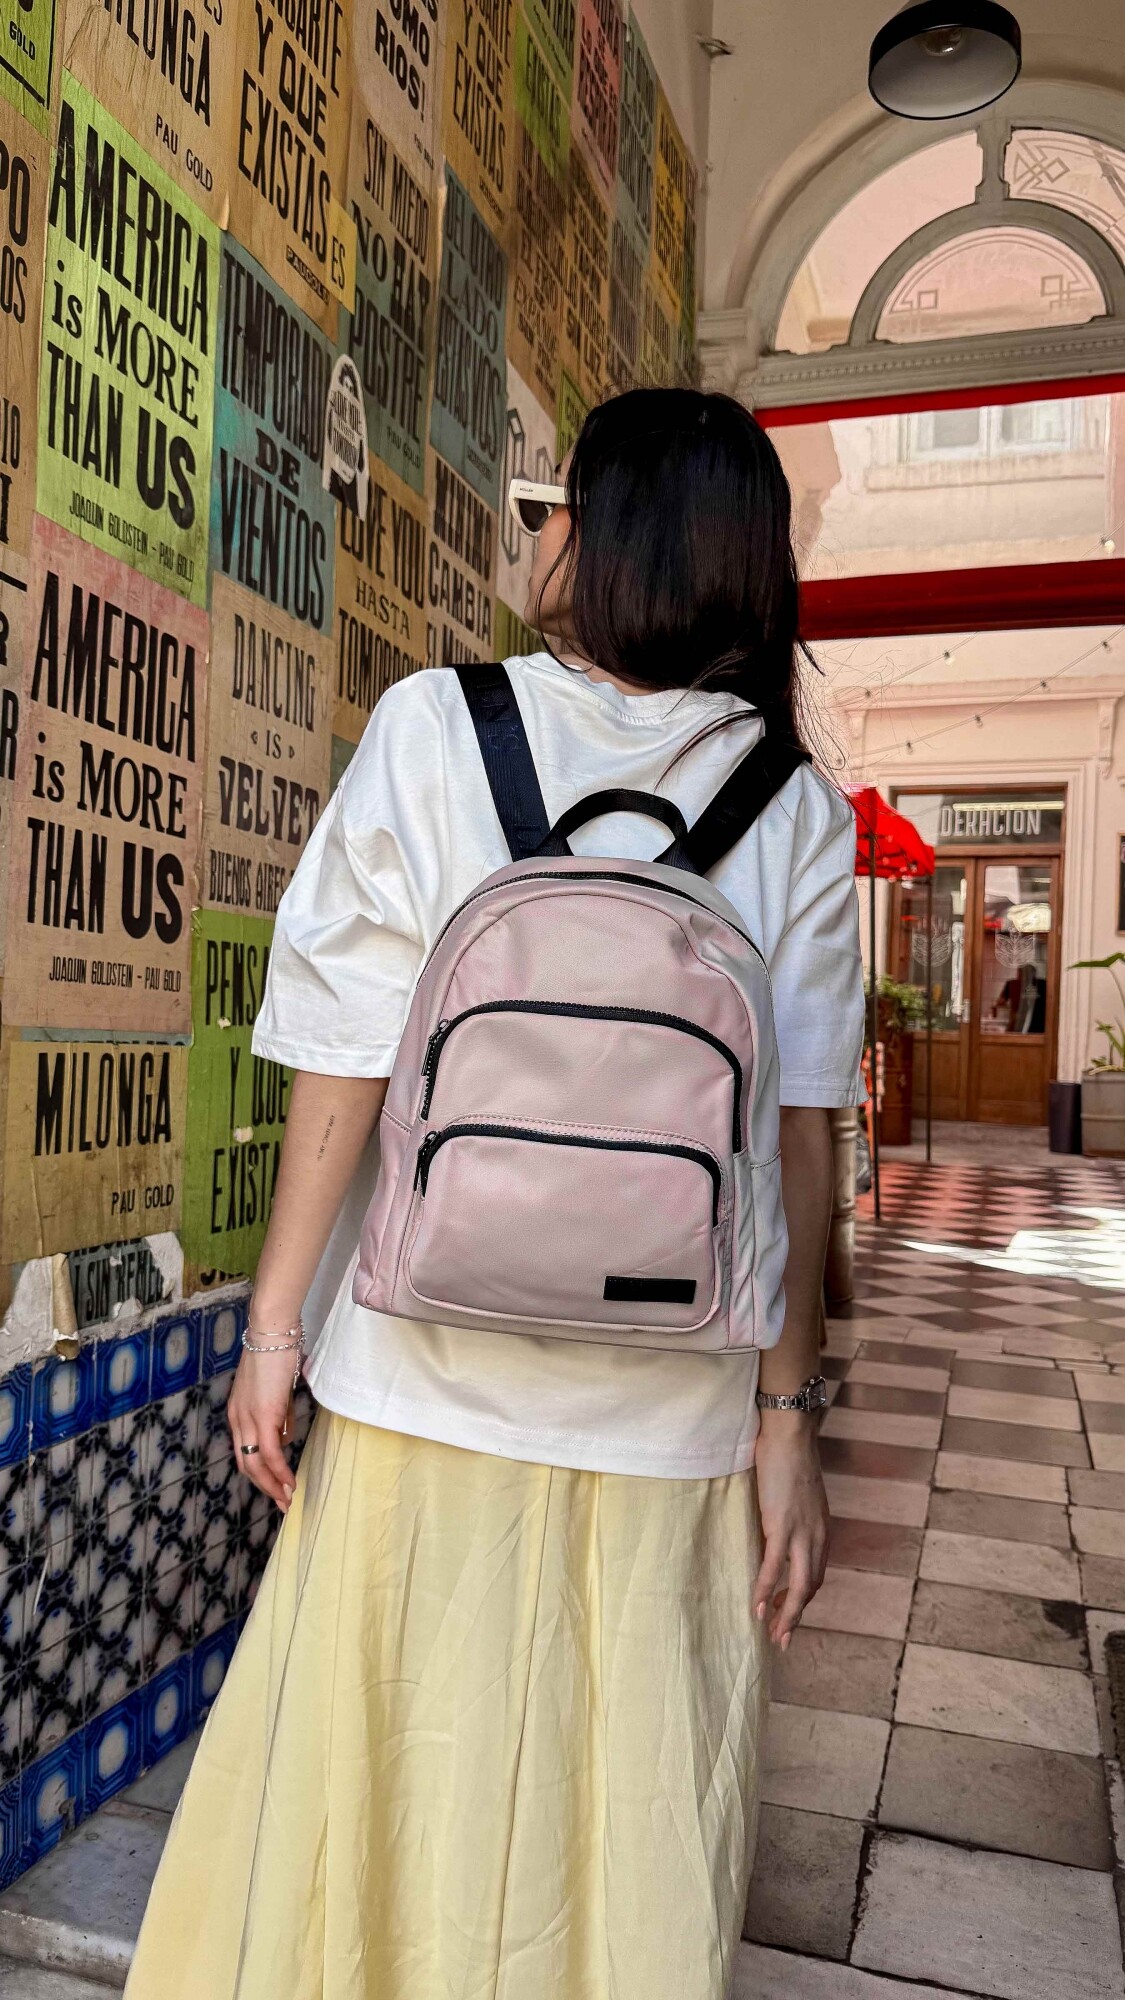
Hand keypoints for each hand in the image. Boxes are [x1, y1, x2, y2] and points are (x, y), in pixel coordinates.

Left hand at [226, 1347, 297, 1511]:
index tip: (275, 1486)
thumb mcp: (275, 1390)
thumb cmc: (277, 1353)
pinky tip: (291, 1483)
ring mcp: (249, 1419)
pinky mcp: (264, 1416)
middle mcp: (238, 1419)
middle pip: (246, 1465)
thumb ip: (278, 1415)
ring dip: (272, 1486)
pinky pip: (270, 1454)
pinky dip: (280, 1473)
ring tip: (288, 1500)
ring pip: (255, 1465)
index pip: (245, 1452)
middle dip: (264, 1487)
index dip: (259, 1473)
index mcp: (237, 1413)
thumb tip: (285, 1438)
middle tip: (282, 1502)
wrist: (271, 1332)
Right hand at [751, 1417, 830, 1648]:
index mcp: (821, 1531)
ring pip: (799, 1587)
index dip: (801, 1599)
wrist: (790, 1436)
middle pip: (811, 1588)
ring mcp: (802, 1534)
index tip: (785, 1613)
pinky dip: (765, 1590)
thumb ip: (794, 1519)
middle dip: (796, 1617)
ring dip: (786, 1615)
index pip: (815, 1575)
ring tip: (773, 1634)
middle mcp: (818, 1538)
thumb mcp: (799, 1497)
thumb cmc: (790, 1460)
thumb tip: (776, 1534)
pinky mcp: (782, 1526)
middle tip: (782, 1639)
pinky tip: (756, 1607)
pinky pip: (773, 1567)